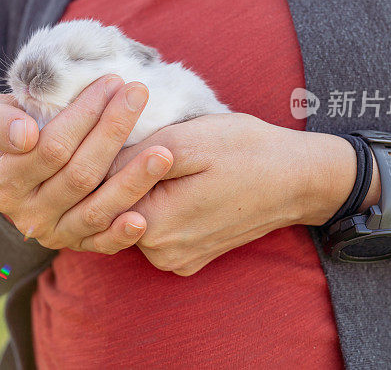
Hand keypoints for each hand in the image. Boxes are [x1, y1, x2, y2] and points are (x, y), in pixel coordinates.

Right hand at [0, 76, 173, 253]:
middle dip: (113, 132)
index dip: (83, 115)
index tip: (111, 83)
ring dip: (132, 181)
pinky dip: (121, 234)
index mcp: (3, 179)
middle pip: (79, 174)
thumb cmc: (13, 132)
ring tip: (164, 152)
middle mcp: (26, 211)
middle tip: (139, 95)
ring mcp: (53, 232)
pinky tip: (143, 219)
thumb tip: (26, 135)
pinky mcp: (77, 244)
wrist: (16, 173)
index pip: (51, 146)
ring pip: (96, 209)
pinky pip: (101, 243)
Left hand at [109, 113, 377, 275]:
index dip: (95, 160)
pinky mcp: (190, 258)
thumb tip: (92, 161)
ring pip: (133, 219)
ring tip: (148, 153)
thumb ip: (133, 158)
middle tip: (124, 136)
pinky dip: (155, 204)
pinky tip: (169, 178)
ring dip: (134, 189)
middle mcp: (162, 253)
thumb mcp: (186, 140)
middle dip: (113, 174)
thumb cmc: (245, 151)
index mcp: (156, 226)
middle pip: (114, 210)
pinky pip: (157, 229)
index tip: (98, 131)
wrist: (298, 178)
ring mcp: (177, 260)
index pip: (101, 195)